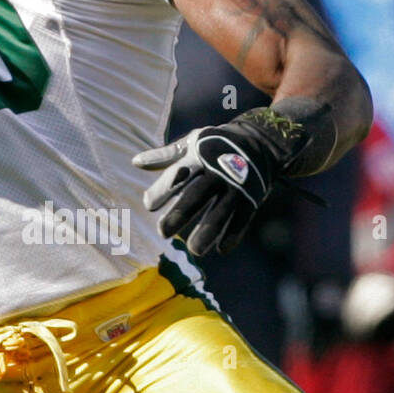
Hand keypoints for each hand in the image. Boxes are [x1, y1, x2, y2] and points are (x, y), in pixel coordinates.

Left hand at [134, 121, 276, 255]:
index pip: (178, 174)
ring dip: (208, 231)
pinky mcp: (253, 197)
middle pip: (197, 195)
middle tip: (163, 232)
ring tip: (194, 250)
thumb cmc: (213, 145)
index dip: (163, 189)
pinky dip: (233, 234)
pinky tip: (221, 249)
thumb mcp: (190, 143)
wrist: (258, 142)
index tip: (147, 204)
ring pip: (221, 211)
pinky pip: (243, 218)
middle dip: (181, 213)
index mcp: (199, 156)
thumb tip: (135, 162)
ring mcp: (237, 186)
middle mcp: (218, 171)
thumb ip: (165, 156)